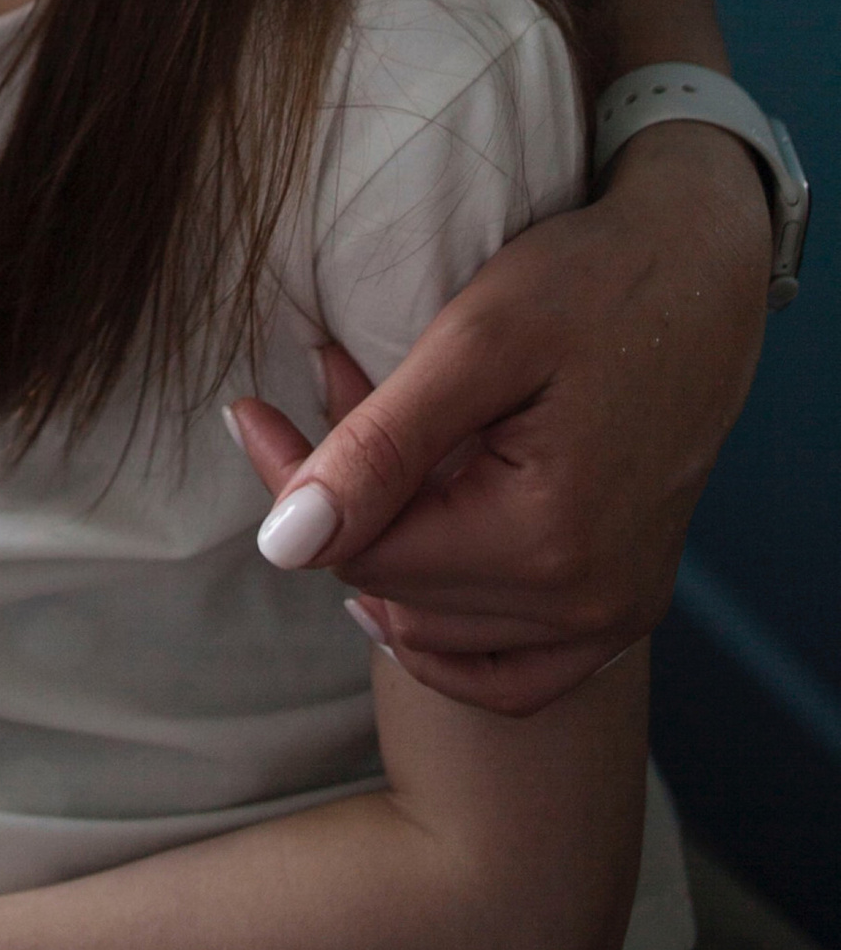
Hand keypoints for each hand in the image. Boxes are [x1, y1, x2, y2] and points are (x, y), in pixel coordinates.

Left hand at [229, 125, 770, 709]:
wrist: (698, 275)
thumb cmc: (590, 285)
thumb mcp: (474, 342)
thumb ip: (378, 447)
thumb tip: (282, 543)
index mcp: (547, 542)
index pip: (364, 553)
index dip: (296, 489)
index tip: (251, 412)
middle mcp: (588, 605)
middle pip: (397, 590)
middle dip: (343, 501)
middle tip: (325, 393)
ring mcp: (613, 615)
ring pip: (440, 629)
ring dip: (386, 544)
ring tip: (365, 441)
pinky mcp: (623, 606)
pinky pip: (514, 675)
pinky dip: (449, 639)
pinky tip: (406, 580)